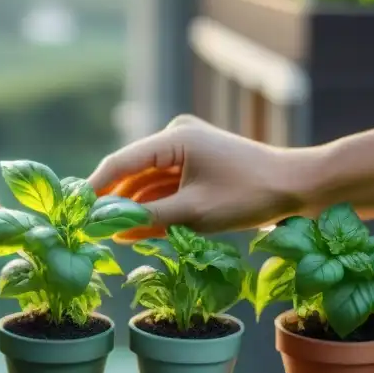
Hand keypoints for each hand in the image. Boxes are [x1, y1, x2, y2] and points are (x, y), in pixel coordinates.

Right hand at [88, 115, 301, 238]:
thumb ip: (149, 219)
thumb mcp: (195, 212)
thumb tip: (112, 229)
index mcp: (175, 137)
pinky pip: (167, 185)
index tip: (76, 209)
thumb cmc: (249, 195)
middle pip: (133, 171)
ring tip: (111, 236)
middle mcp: (177, 137)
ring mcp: (188, 150)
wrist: (297, 187)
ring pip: (149, 181)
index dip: (96, 186)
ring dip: (134, 207)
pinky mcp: (198, 165)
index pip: (122, 161)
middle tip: (90, 227)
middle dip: (114, 200)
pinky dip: (155, 206)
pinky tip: (137, 231)